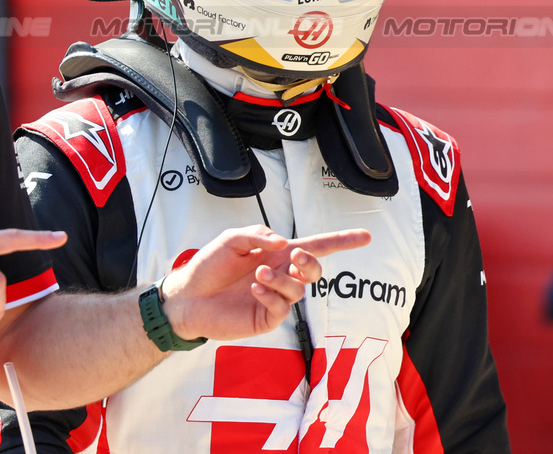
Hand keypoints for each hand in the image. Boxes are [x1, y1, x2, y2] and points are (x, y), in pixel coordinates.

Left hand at [159, 226, 369, 342]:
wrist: (186, 296)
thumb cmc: (208, 265)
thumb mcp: (231, 239)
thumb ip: (258, 235)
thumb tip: (283, 243)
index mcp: (276, 254)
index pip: (315, 246)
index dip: (341, 242)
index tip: (365, 236)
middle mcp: (280, 275)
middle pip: (314, 270)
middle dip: (311, 263)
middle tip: (296, 255)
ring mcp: (274, 298)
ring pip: (298, 290)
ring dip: (282, 279)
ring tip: (258, 274)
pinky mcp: (265, 317)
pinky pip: (282, 308)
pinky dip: (272, 295)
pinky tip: (255, 289)